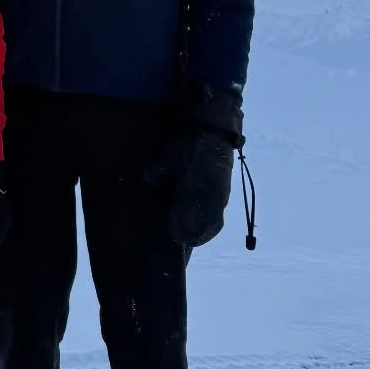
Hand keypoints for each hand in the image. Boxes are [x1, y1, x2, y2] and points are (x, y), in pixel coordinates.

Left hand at [165, 85, 242, 248]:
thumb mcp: (169, 154)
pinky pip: (218, 216)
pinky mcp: (224, 193)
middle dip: (189, 235)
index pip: (186, 217)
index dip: (177, 228)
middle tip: (177, 238)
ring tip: (189, 238)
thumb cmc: (189, 142)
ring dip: (200, 233)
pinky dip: (210, 226)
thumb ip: (158, 170)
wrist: (214, 130)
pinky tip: (202, 228)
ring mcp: (219, 196)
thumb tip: (146, 181)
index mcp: (194, 188)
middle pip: (201, 226)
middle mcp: (209, 196)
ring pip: (212, 224)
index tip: (169, 232)